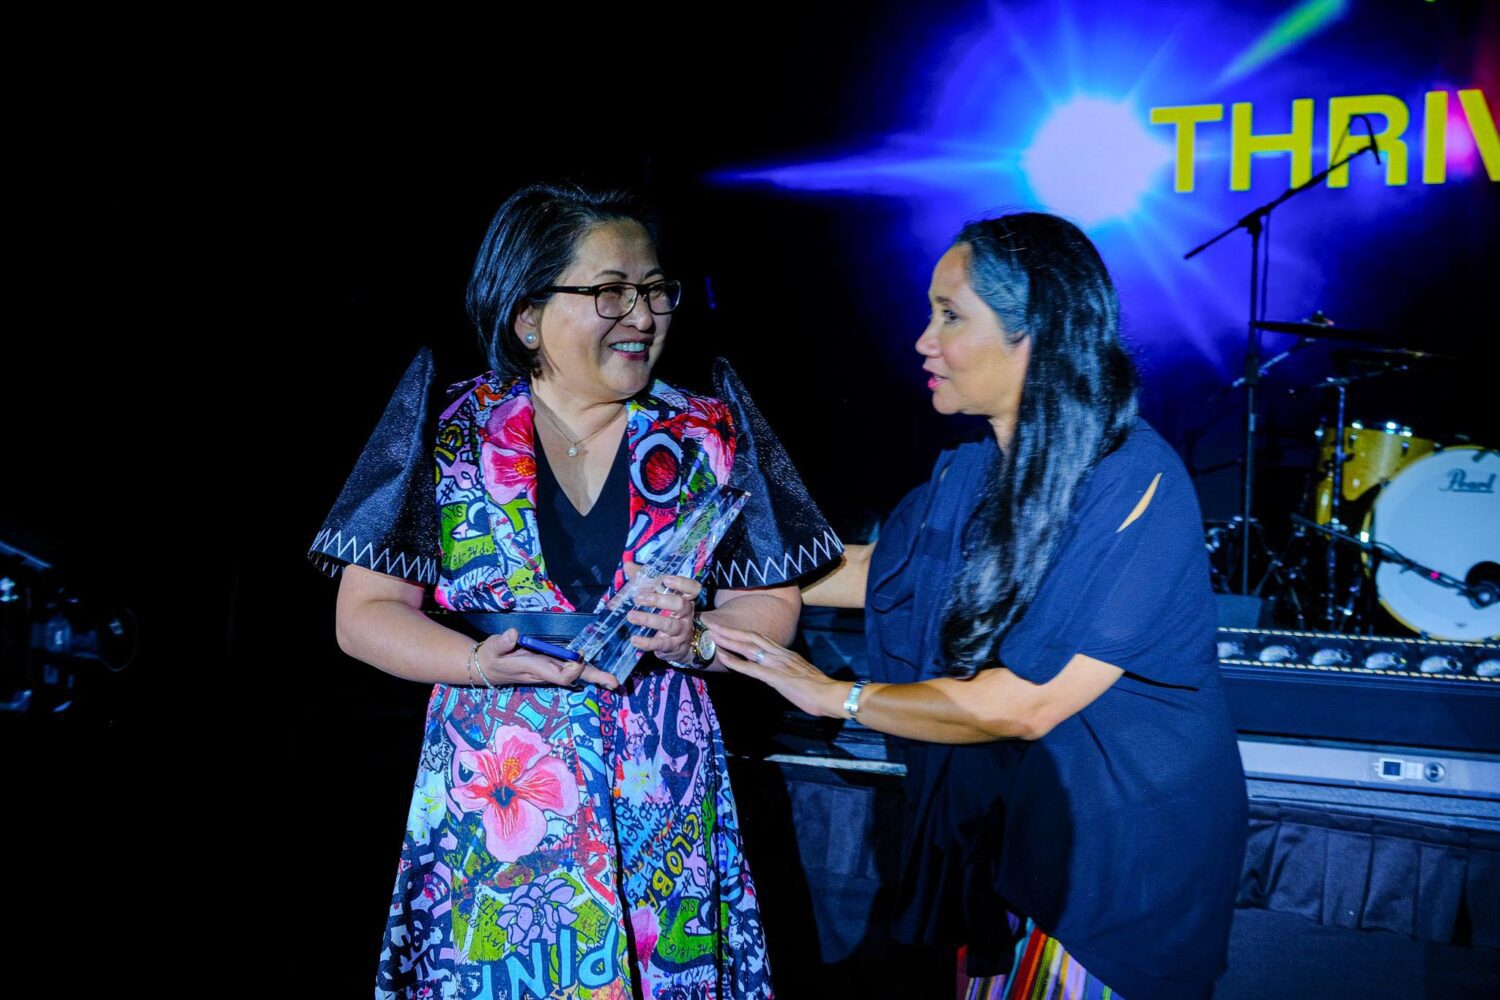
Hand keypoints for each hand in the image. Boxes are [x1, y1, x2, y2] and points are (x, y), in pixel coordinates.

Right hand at [476, 629, 619, 690]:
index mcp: (535, 668)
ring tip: (613, 680)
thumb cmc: (492, 656)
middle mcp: (545, 672)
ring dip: (594, 675)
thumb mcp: (493, 647)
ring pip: (574, 674)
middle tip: (615, 683)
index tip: (580, 655)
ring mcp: (548, 670)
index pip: (560, 675)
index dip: (573, 668)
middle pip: (574, 677)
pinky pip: (569, 669)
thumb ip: (502, 642)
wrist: (486, 667)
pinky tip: (599, 670)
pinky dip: (585, 669)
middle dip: (594, 678)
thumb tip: (513, 634)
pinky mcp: (548, 665)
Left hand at [624, 562, 703, 663]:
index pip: (693, 589)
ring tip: (631, 616)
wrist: (679, 646)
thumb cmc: (667, 615)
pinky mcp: (673, 646)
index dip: (681, 583)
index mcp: (685, 599)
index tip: (665, 579)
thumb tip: (627, 565)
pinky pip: (661, 643)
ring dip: (649, 619)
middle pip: (680, 604)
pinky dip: (647, 642)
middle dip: (659, 600)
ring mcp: (682, 631)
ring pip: (669, 624)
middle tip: (639, 598)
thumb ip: (644, 580)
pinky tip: (634, 639)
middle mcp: (686, 614)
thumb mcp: (659, 596)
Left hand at [706, 623, 845, 717]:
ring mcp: (777, 664)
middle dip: (730, 630)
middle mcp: (779, 653)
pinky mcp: (775, 677)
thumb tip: (775, 670)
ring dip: (729, 640)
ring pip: (748, 647)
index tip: (727, 628)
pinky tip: (723, 658)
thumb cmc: (818, 688)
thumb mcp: (799, 673)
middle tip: (712, 624)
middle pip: (750, 636)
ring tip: (712, 635)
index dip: (741, 632)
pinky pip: (751, 668)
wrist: (831, 694)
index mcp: (785, 653)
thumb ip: (786, 669)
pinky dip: (735, 662)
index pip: (759, 638)